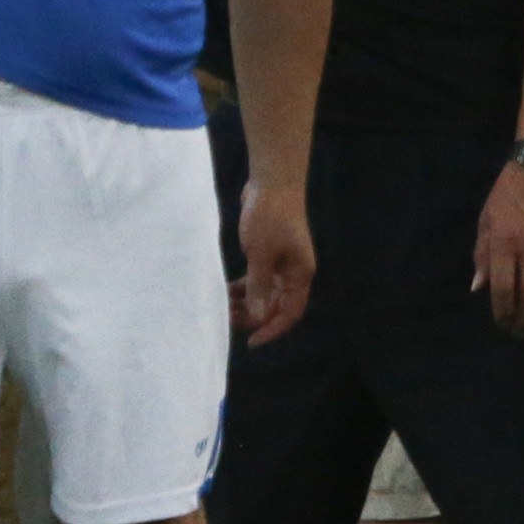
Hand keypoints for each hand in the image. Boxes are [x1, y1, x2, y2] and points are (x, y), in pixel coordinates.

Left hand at [235, 180, 314, 341]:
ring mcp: (281, 262)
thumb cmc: (270, 218)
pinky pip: (257, 279)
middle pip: (275, 305)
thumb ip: (259, 287)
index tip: (250, 342)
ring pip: (264, 293)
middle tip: (227, 319)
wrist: (272, 181)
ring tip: (223, 305)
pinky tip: (226, 289)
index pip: (289, 312)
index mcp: (299, 274)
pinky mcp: (269, 252)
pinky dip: (244, 286)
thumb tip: (257, 318)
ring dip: (246, 302)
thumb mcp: (261, 255)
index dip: (272, 329)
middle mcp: (293, 272)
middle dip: (253, 316)